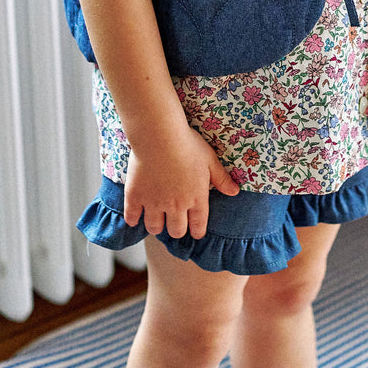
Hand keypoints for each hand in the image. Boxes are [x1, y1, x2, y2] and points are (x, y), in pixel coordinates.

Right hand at [124, 123, 239, 240]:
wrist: (159, 136)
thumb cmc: (188, 144)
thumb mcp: (210, 159)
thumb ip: (222, 178)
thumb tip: (235, 192)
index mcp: (196, 199)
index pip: (198, 226)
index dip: (197, 231)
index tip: (195, 231)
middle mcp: (176, 206)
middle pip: (177, 231)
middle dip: (178, 229)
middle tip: (175, 222)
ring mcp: (154, 203)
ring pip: (155, 228)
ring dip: (157, 226)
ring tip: (157, 219)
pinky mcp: (135, 197)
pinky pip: (132, 217)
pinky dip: (133, 219)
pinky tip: (135, 216)